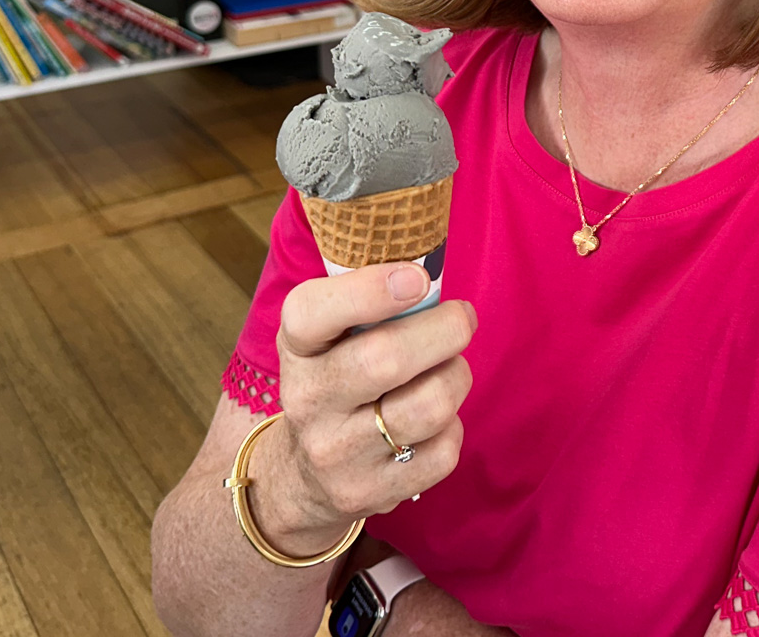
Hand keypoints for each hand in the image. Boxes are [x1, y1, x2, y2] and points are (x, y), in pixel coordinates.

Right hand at [258, 264, 475, 543]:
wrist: (303, 477)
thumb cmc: (336, 381)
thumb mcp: (329, 337)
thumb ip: (368, 300)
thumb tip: (430, 266)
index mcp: (297, 348)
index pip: (312, 313)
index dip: (369, 290)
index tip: (418, 277)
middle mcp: (307, 401)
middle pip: (386, 359)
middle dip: (444, 330)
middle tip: (461, 318)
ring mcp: (336, 453)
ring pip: (428, 405)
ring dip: (455, 376)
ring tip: (448, 368)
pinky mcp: (370, 493)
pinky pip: (442, 452)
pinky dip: (452, 428)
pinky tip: (435, 420)